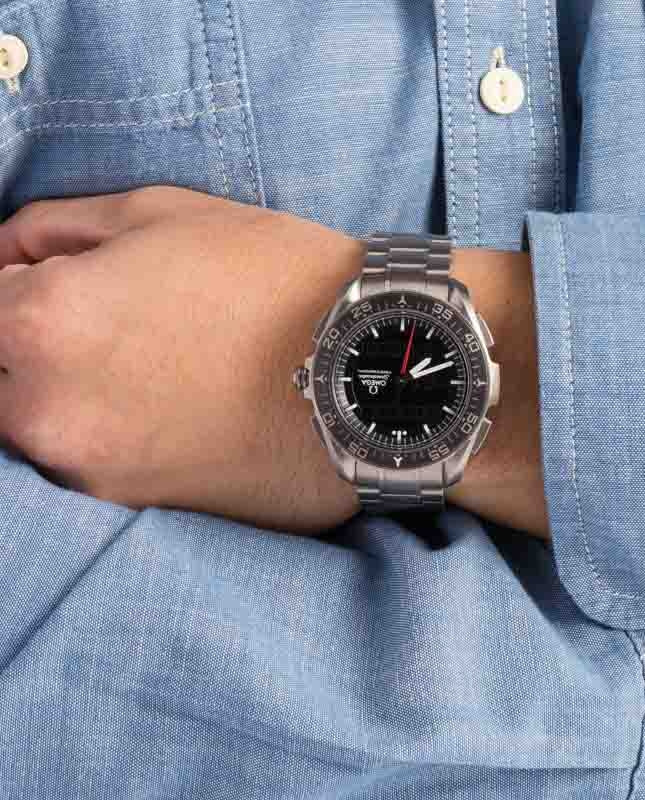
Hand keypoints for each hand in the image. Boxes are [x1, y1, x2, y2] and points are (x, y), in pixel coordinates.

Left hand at [0, 185, 547, 537]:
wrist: (370, 372)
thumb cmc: (276, 277)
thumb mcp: (163, 214)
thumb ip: (53, 229)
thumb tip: (5, 256)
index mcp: (44, 323)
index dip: (8, 288)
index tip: (42, 283)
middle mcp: (49, 413)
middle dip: (29, 347)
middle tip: (104, 328)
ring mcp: (92, 473)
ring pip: (35, 427)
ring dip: (68, 394)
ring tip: (150, 366)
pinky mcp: (139, 508)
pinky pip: (88, 463)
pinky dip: (108, 433)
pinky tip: (172, 406)